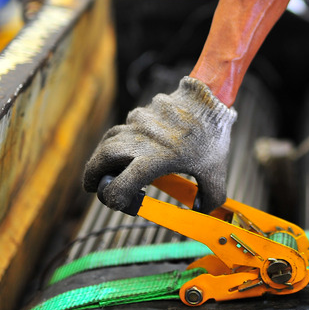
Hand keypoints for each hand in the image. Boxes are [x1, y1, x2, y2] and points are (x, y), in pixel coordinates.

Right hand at [83, 77, 237, 212]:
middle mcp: (142, 141)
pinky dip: (121, 139)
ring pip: (110, 139)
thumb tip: (200, 209)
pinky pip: (126, 126)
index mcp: (157, 160)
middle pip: (104, 157)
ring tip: (104, 168)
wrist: (211, 99)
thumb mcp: (217, 173)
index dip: (113, 197)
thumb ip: (210, 197)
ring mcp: (139, 123)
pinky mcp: (141, 112)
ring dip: (103, 155)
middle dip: (93, 174)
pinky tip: (130, 147)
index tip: (115, 202)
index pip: (122, 183)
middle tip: (92, 186)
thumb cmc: (214, 137)